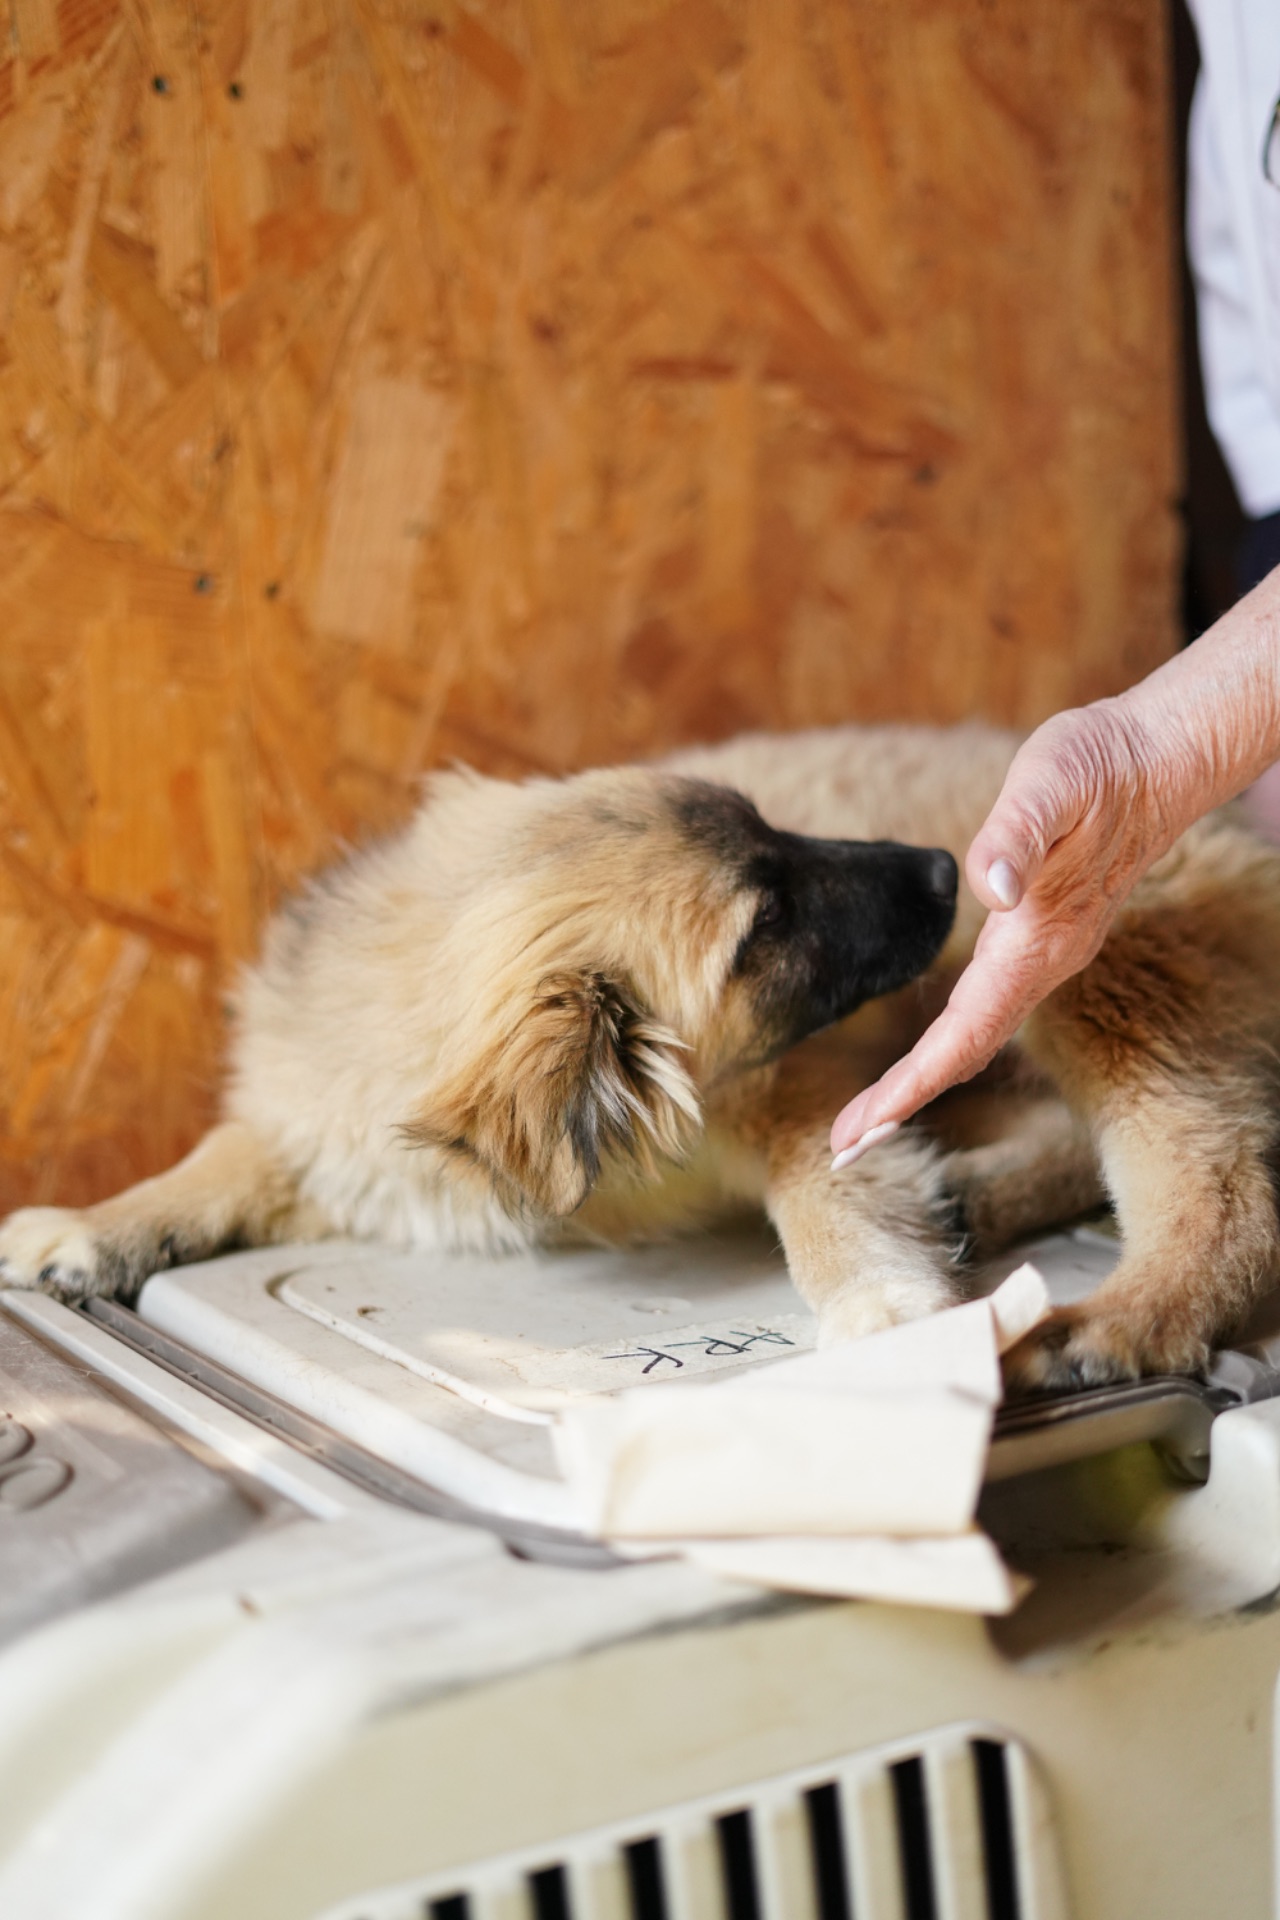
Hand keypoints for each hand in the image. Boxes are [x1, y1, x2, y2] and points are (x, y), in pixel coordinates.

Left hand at [829, 698, 1188, 1163]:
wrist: (1158, 758)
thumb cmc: (1102, 765)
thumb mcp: (1054, 781)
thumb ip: (1019, 833)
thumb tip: (993, 887)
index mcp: (1039, 938)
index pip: (968, 1029)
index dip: (916, 1081)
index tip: (868, 1127)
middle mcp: (1042, 960)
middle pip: (965, 1052)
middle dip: (903, 1104)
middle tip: (842, 1152)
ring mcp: (1042, 955)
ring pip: (973, 1037)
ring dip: (919, 1084)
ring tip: (864, 1123)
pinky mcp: (1037, 939)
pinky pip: (982, 1012)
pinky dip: (943, 1048)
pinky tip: (920, 1061)